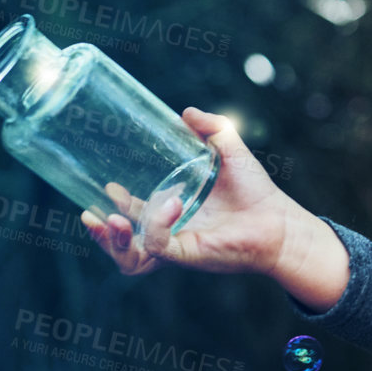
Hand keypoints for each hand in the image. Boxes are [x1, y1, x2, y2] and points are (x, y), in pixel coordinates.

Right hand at [81, 107, 294, 278]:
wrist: (280, 220)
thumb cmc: (256, 192)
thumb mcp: (231, 152)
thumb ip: (213, 128)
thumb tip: (186, 112)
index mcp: (173, 217)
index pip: (133, 219)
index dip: (113, 209)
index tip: (103, 188)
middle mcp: (172, 236)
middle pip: (123, 246)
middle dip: (102, 235)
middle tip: (90, 214)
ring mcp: (178, 248)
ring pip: (131, 258)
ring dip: (113, 242)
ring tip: (108, 219)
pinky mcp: (187, 255)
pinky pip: (158, 245)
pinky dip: (156, 224)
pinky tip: (169, 202)